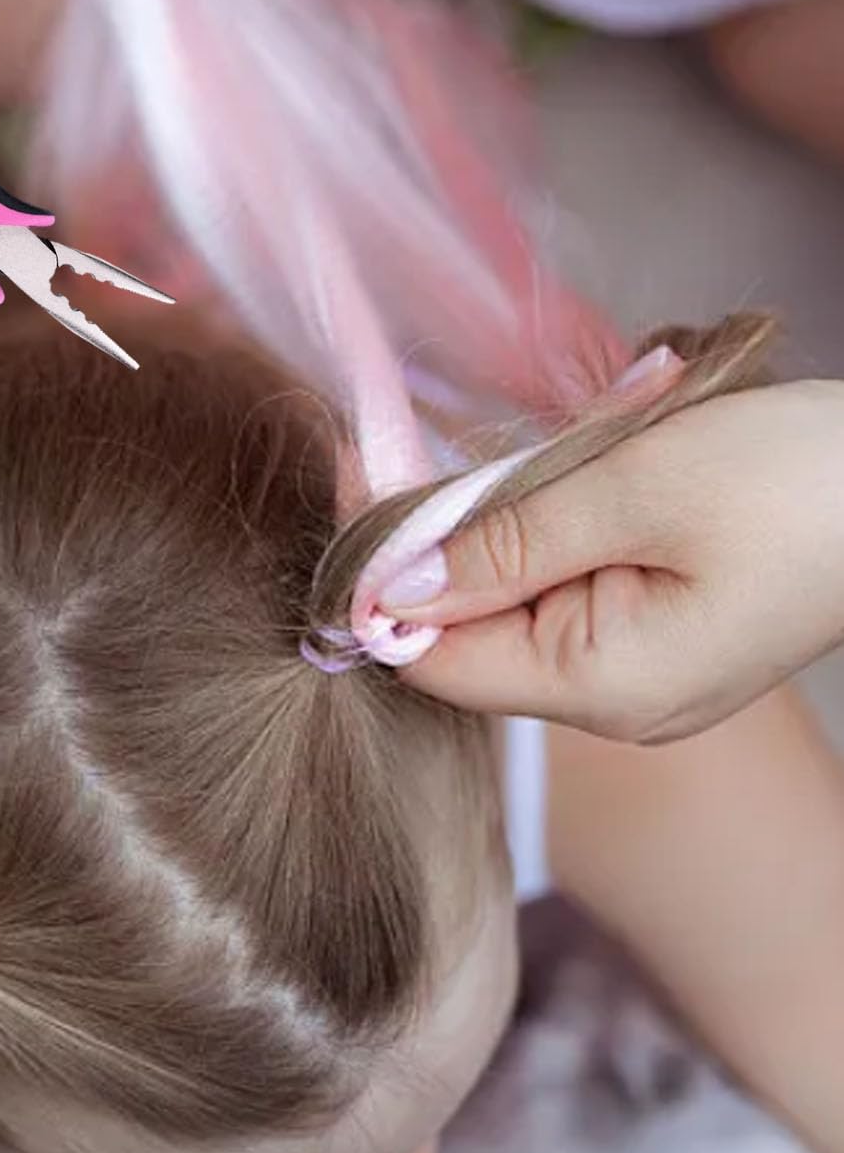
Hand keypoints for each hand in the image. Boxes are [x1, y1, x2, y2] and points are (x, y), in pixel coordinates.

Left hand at [384, 381, 843, 742]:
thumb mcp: (632, 491)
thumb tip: (386, 587)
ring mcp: (639, 679)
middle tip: (417, 447)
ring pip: (511, 609)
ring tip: (518, 460)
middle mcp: (611, 705)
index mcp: (599, 686)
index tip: (357, 485)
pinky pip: (563, 597)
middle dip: (436, 545)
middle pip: (467, 636)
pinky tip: (562, 485)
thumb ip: (501, 542)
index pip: (434, 662)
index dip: (381, 582)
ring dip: (495, 532)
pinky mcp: (660, 642)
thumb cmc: (795, 482)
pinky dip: (544, 539)